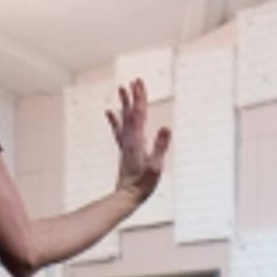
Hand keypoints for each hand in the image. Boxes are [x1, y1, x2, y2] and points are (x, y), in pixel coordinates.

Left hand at [109, 79, 170, 205]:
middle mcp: (129, 139)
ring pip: (125, 119)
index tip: (139, 83)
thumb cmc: (143, 184)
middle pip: (132, 113)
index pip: (139, 114)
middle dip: (134, 96)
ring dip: (125, 103)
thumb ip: (161, 146)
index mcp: (137, 140)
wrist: (127, 196)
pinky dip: (115, 120)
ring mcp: (126, 144)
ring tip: (122, 88)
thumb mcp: (156, 166)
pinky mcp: (125, 150)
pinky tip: (109, 112)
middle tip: (134, 80)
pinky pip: (119, 130)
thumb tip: (167, 127)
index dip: (140, 98)